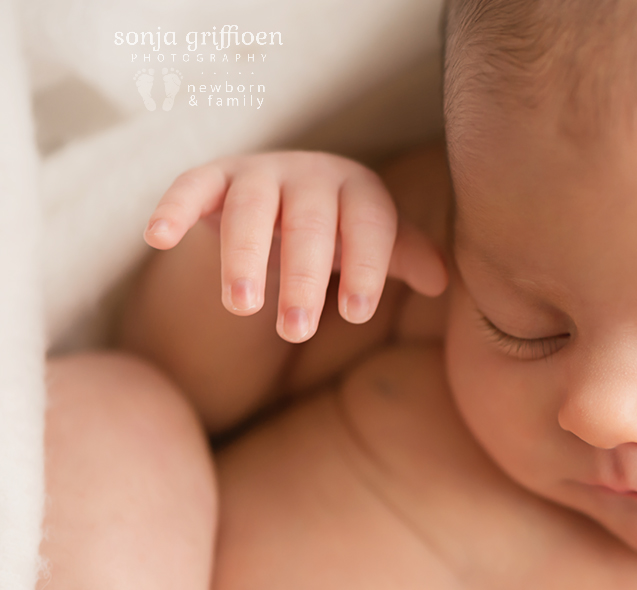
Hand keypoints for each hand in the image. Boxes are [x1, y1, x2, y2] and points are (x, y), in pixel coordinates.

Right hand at [142, 151, 446, 342]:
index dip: (364, 266)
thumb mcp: (379, 244)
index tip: (356, 312)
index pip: (369, 226)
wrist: (290, 195)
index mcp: (360, 190)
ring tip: (243, 308)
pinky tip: (158, 237)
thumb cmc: (344, 229)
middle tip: (299, 331)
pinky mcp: (213, 178)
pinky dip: (174, 207)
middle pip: (310, 225)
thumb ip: (407, 258)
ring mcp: (259, 174)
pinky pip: (191, 188)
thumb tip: (440, 280)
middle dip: (303, 278)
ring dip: (244, 258)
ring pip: (251, 212)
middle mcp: (311, 175)